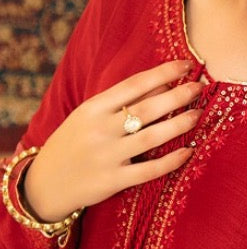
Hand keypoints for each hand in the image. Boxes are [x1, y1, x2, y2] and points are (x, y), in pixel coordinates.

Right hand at [21, 60, 201, 222]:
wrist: (44, 182)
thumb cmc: (74, 142)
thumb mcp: (90, 116)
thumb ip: (123, 102)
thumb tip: (164, 84)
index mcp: (92, 108)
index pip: (133, 85)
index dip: (163, 74)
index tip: (186, 65)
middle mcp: (99, 130)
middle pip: (146, 109)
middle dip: (177, 96)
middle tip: (200, 86)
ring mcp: (106, 156)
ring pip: (151, 138)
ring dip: (179, 125)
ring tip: (198, 114)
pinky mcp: (112, 181)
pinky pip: (149, 170)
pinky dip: (171, 161)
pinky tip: (189, 151)